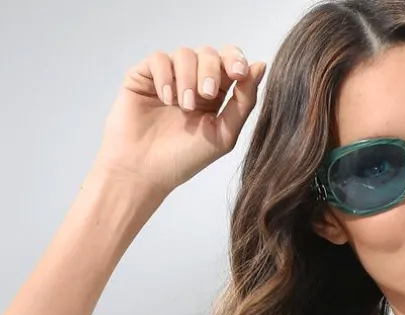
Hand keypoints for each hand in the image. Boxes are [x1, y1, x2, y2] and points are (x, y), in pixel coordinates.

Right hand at [93, 43, 266, 198]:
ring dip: (188, 77)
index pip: (229, 62)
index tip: (239, 73)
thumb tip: (261, 65)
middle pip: (209, 53)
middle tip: (207, 94)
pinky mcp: (143, 76)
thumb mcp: (223, 134)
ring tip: (184, 106)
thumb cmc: (183, 159)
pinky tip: (166, 100)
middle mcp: (192, 82)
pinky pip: (158, 59)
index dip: (235, 60)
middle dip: (211, 70)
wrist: (145, 172)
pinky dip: (165, 77)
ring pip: (185, 53)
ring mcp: (167, 77)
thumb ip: (244, 102)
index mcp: (214, 95)